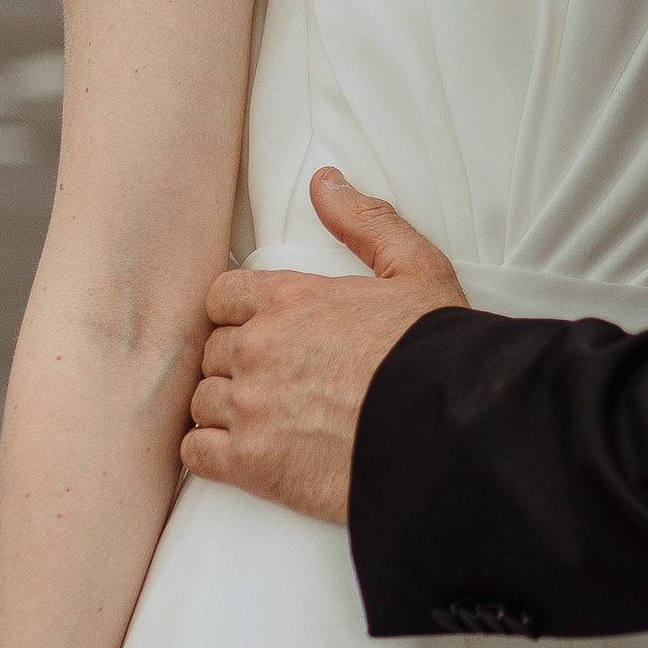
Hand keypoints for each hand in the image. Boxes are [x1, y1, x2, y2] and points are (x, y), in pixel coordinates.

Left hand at [182, 169, 465, 522]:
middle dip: (235, 363)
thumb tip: (325, 182)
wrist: (451, 429)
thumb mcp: (414, 268)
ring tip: (259, 421)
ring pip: (201, 401)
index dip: (236, 315)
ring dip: (224, 409)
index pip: (221, 297)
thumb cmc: (437, 352)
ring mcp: (251, 407)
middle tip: (268, 380)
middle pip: (211, 351)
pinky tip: (237, 454)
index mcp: (289, 299)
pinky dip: (209, 453)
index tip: (258, 332)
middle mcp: (259, 349)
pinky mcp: (253, 464)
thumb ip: (364, 221)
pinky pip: (196, 452)